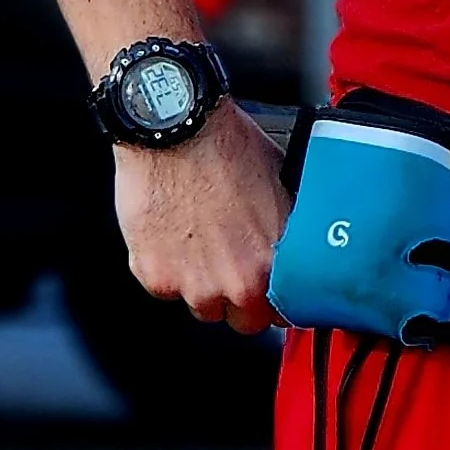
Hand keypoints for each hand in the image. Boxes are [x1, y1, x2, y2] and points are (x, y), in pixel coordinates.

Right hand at [113, 103, 285, 330]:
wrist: (175, 128)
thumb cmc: (226, 147)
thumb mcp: (280, 187)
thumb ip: (286, 232)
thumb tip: (296, 246)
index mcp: (273, 266)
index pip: (286, 314)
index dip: (279, 300)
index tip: (273, 292)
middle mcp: (234, 284)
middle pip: (244, 321)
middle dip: (242, 300)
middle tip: (234, 264)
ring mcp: (191, 285)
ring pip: (203, 308)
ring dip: (204, 285)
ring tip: (201, 243)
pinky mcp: (153, 276)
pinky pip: (166, 289)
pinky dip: (168, 269)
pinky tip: (174, 234)